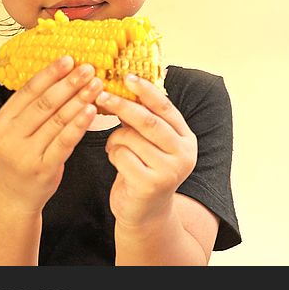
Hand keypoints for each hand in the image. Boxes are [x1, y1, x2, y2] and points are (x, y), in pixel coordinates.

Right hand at [0, 56, 102, 213]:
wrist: (12, 196)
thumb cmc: (20, 157)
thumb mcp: (14, 130)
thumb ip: (30, 108)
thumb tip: (59, 75)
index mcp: (3, 120)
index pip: (28, 91)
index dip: (50, 73)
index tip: (69, 59)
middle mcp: (11, 135)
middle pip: (44, 103)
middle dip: (68, 83)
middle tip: (88, 68)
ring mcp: (26, 153)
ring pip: (56, 120)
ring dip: (78, 99)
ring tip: (95, 85)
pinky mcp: (43, 168)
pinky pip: (64, 142)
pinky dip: (78, 124)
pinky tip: (91, 110)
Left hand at [96, 74, 197, 227]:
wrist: (145, 212)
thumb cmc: (143, 169)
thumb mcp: (150, 142)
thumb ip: (145, 119)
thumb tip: (125, 83)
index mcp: (186, 138)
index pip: (166, 107)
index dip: (146, 90)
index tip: (126, 76)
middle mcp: (184, 154)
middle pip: (148, 121)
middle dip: (122, 105)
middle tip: (102, 95)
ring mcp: (169, 171)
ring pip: (130, 138)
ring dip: (114, 138)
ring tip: (114, 147)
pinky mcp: (151, 185)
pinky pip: (122, 156)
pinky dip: (113, 155)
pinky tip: (117, 162)